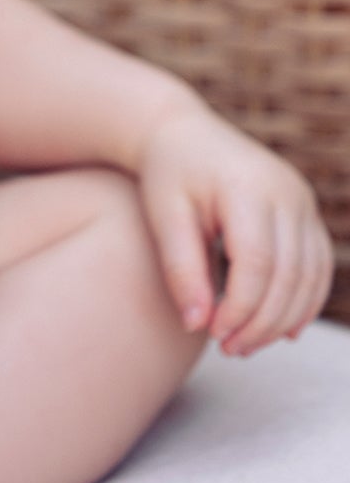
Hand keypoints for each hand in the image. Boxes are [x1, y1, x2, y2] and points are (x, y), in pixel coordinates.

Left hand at [135, 99, 336, 354]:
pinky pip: (317, 266)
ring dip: (284, 319)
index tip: (213, 334)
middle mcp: (286, 192)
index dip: (240, 307)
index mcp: (248, 188)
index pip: (257, 263)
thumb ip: (180, 269)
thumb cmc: (167, 175)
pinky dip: (304, 302)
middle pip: (289, 274)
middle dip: (262, 322)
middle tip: (230, 349)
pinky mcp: (305, 211)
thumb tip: (197, 324)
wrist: (183, 132)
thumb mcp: (164, 216)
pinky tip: (282, 331)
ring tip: (246, 344)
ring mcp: (301, 200)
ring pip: (310, 275)